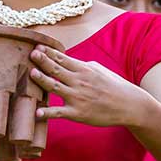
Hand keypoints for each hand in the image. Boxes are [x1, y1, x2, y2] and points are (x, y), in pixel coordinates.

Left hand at [29, 45, 149, 126]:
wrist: (130, 106)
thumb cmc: (114, 86)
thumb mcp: (99, 70)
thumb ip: (81, 65)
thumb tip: (67, 60)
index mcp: (84, 69)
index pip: (62, 58)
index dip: (49, 52)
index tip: (37, 46)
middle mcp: (79, 82)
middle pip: (57, 69)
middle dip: (43, 61)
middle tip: (31, 54)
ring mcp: (78, 98)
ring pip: (55, 87)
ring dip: (43, 80)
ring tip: (31, 73)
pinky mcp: (78, 114)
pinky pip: (60, 113)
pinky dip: (48, 113)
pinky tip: (37, 113)